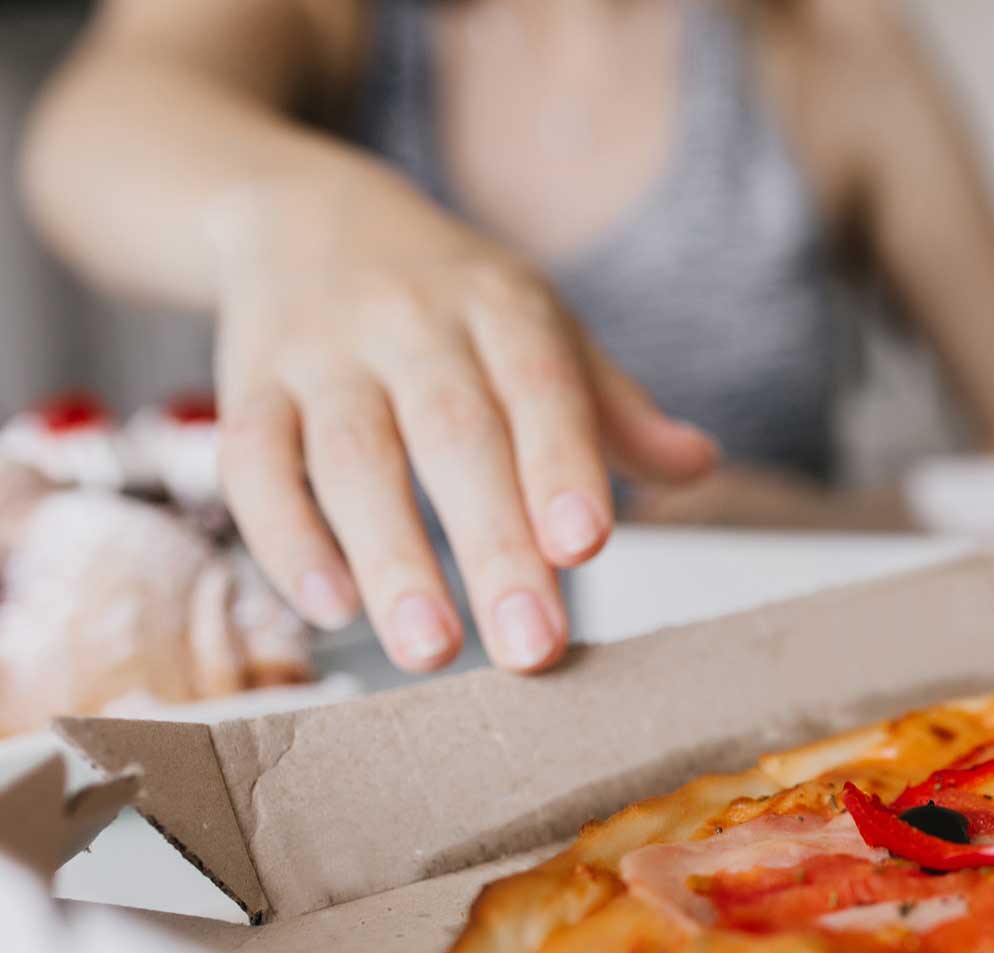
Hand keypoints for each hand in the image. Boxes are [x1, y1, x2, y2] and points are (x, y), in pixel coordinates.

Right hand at [211, 168, 713, 672]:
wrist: (302, 211)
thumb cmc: (453, 300)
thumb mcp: (542, 329)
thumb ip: (614, 409)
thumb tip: (699, 465)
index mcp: (503, 308)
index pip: (540, 387)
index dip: (561, 465)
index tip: (584, 546)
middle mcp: (410, 323)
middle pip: (452, 436)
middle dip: (492, 546)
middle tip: (528, 648)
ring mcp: (321, 354)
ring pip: (351, 458)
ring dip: (390, 560)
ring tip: (429, 651)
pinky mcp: (246, 384)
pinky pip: (256, 463)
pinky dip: (287, 539)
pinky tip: (331, 608)